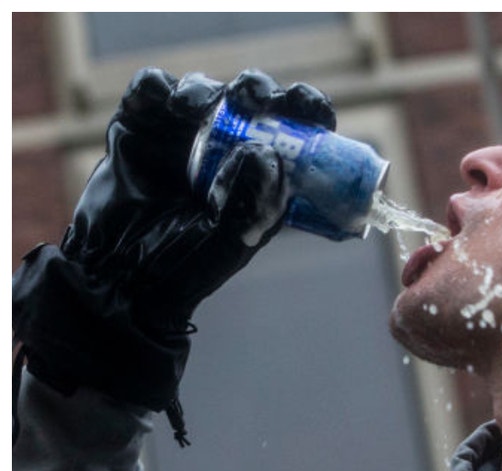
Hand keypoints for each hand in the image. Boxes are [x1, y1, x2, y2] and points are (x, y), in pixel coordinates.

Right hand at [12, 68, 336, 444]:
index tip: (311, 110)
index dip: (308, 111)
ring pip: (204, 89)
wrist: (117, 281)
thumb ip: (251, 201)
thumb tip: (264, 151)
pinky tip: (167, 102)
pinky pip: (150, 90)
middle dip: (259, 90)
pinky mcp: (138, 126)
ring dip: (208, 91)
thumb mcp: (232, 240)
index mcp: (261, 172)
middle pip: (252, 98)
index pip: (296, 128)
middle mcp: (225, 146)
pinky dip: (159, 87)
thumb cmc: (183, 268)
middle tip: (257, 99)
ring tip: (199, 108)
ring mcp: (181, 134)